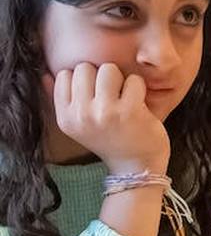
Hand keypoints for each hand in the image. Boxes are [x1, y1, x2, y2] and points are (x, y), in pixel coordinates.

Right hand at [48, 63, 169, 174]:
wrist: (136, 167)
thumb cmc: (110, 140)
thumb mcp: (79, 125)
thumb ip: (61, 100)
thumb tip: (46, 74)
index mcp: (65, 118)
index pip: (64, 75)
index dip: (83, 79)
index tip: (94, 94)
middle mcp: (81, 116)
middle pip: (84, 67)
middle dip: (100, 76)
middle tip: (111, 95)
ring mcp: (104, 113)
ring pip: (108, 69)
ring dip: (120, 79)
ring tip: (123, 97)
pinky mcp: (129, 112)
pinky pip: (133, 79)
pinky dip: (138, 88)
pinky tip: (138, 103)